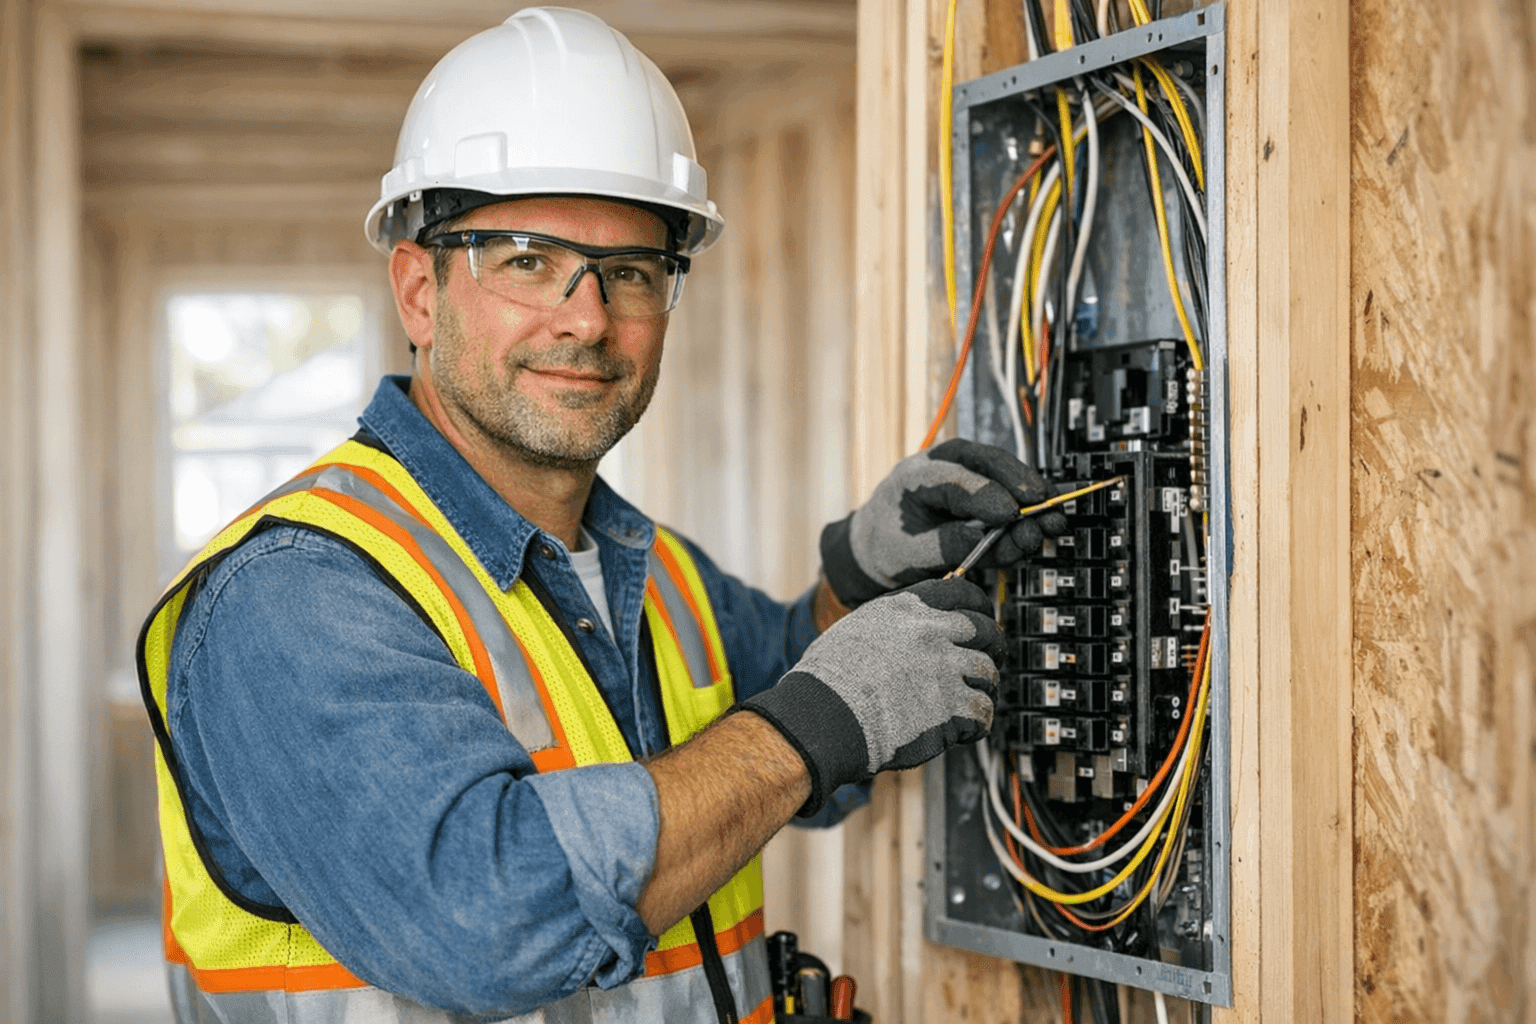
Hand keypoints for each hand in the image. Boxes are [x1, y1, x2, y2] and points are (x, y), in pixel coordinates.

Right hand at [740, 577, 1003, 813]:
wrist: (826, 716)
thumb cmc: (829, 678)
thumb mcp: (857, 628)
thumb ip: (891, 623)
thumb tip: (904, 627)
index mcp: (908, 609)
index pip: (961, 593)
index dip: (978, 605)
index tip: (982, 614)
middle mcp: (931, 634)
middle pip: (985, 631)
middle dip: (992, 644)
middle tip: (990, 655)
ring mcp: (945, 670)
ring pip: (988, 672)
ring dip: (984, 685)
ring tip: (974, 695)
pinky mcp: (951, 709)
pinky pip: (983, 712)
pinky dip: (979, 721)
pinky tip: (967, 726)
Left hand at [820, 439, 1065, 606]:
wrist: (878, 546)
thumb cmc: (887, 545)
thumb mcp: (908, 553)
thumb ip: (945, 544)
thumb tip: (985, 538)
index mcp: (914, 476)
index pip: (954, 479)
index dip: (986, 495)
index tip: (1010, 514)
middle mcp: (943, 466)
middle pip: (986, 462)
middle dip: (1018, 483)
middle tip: (1043, 503)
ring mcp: (965, 475)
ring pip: (1004, 474)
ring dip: (1032, 497)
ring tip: (1052, 520)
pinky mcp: (981, 491)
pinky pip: (1009, 494)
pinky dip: (1028, 510)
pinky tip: (1043, 525)